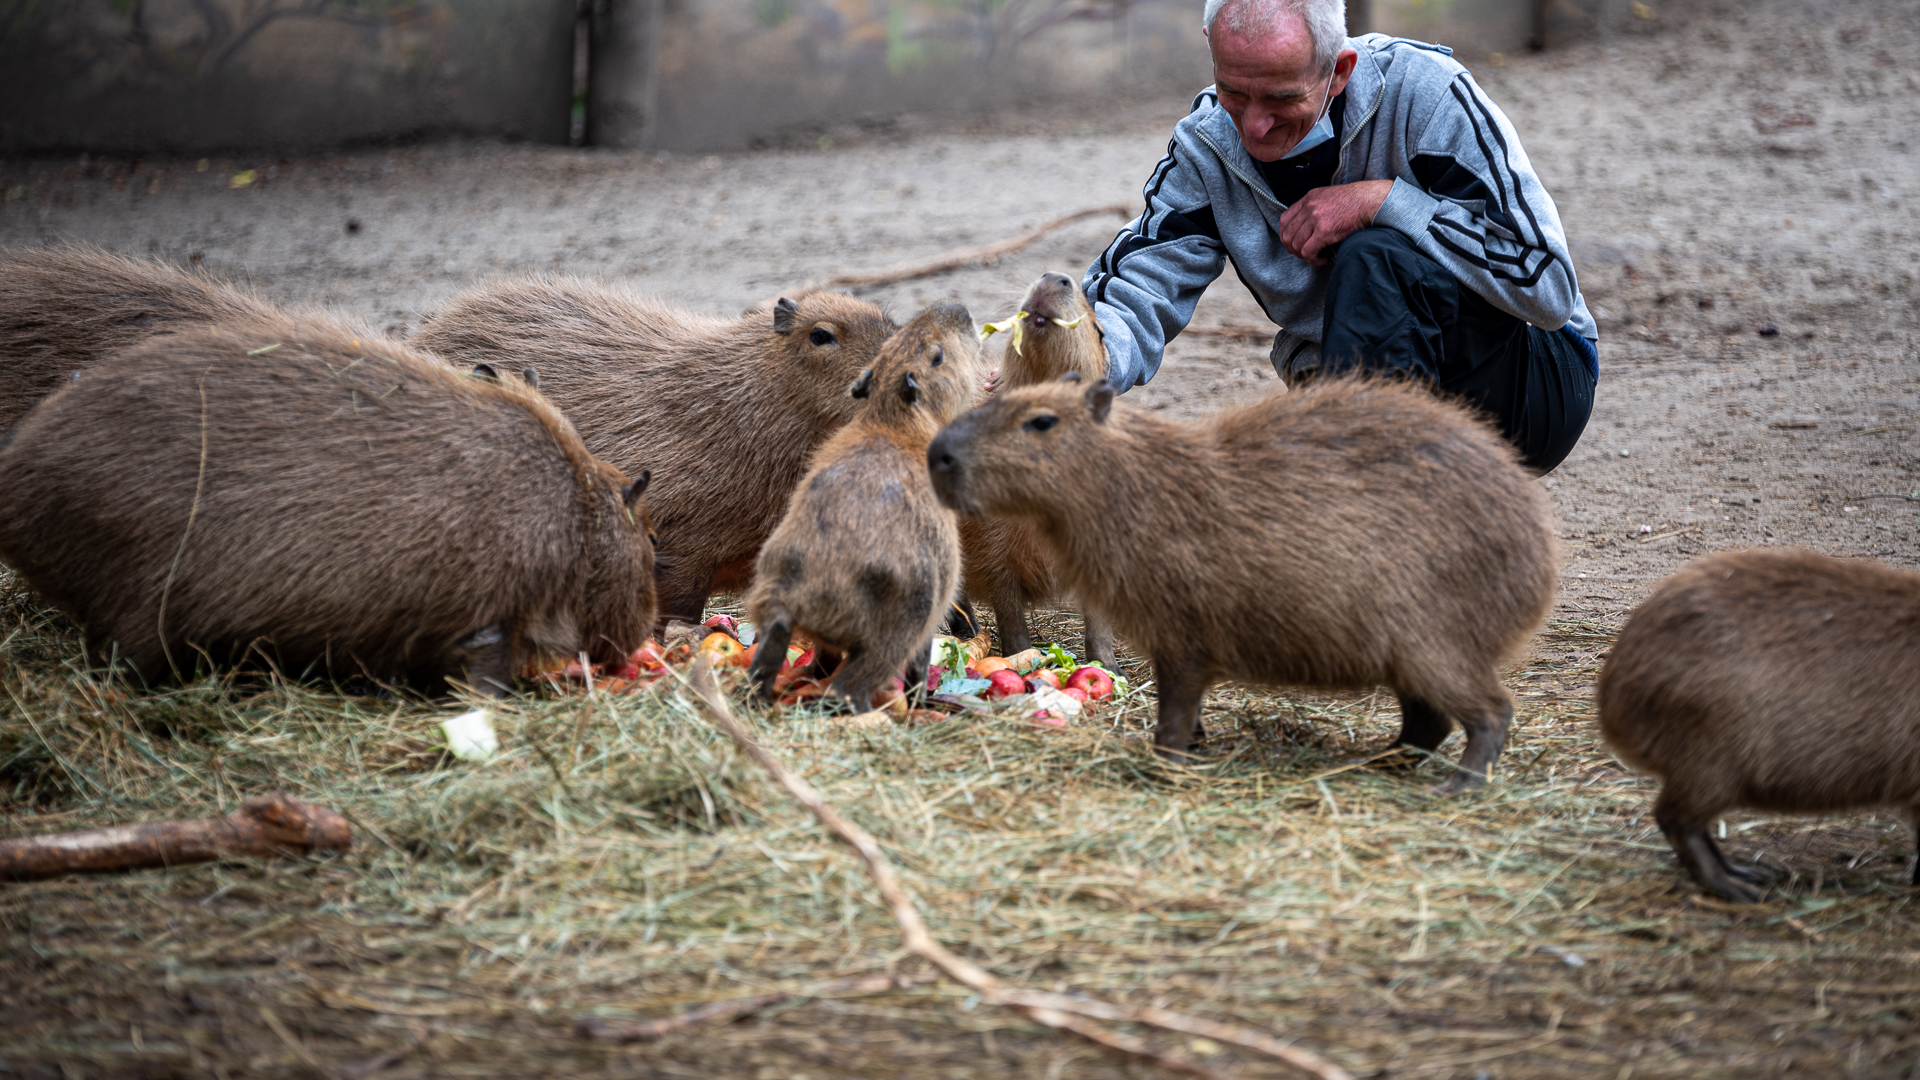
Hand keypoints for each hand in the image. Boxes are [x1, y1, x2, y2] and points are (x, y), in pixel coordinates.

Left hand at [1278, 179, 1394, 265]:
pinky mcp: (1324, 231)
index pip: (1284, 220)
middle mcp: (1309, 207)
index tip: (1294, 244)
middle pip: (1287, 235)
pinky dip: (1313, 260)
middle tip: (1305, 254)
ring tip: (1316, 257)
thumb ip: (1315, 208)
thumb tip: (1307, 228)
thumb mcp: (1329, 197)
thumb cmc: (1355, 201)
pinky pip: (1308, 252)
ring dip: (1304, 256)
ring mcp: (1315, 218)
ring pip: (1296, 245)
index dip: (1286, 235)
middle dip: (1293, 249)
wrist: (1371, 201)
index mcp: (1308, 198)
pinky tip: (1324, 259)